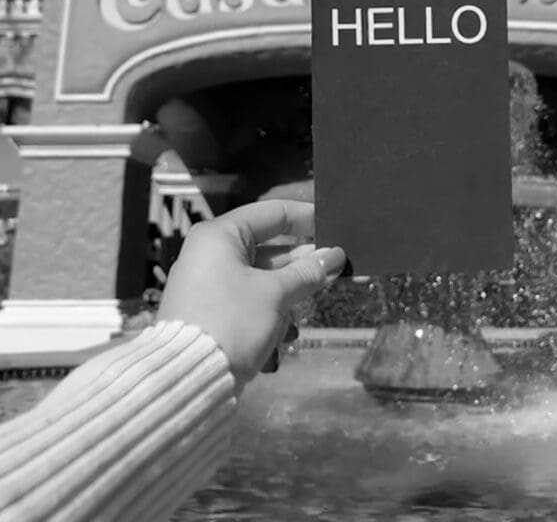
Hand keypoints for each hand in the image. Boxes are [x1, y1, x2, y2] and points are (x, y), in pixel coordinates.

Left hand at [157, 200, 345, 388]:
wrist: (186, 378)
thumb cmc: (233, 321)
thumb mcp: (276, 294)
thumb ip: (307, 272)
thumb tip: (334, 256)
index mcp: (220, 235)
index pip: (272, 213)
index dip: (306, 218)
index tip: (334, 227)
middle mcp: (209, 252)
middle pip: (266, 247)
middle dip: (299, 263)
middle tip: (332, 270)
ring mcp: (206, 283)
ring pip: (258, 277)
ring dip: (286, 292)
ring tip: (307, 306)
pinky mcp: (208, 310)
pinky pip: (245, 299)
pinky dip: (267, 310)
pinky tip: (285, 333)